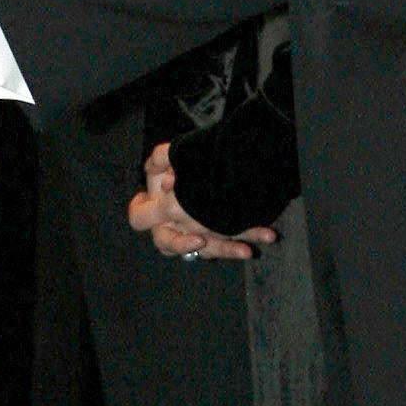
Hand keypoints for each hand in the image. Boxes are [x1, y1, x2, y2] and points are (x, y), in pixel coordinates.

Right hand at [128, 142, 276, 261]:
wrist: (217, 165)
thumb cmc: (188, 164)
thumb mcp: (175, 155)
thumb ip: (163, 159)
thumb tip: (167, 181)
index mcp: (156, 208)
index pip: (139, 217)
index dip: (146, 217)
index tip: (168, 211)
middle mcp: (175, 225)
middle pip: (171, 243)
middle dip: (184, 243)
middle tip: (201, 240)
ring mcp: (200, 232)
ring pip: (208, 249)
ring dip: (227, 249)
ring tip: (247, 250)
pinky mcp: (222, 232)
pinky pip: (235, 239)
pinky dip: (251, 236)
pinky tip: (266, 235)